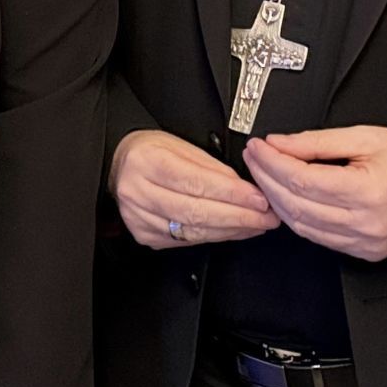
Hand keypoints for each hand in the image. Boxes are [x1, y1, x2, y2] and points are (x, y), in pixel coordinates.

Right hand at [109, 129, 278, 248]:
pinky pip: (186, 241)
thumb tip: (244, 188)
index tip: (259, 198)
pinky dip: (214, 236)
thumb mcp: (181, 145)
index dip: (231, 194)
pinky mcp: (145, 235)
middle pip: (196, 211)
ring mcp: (139, 217)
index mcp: (147, 162)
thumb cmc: (151, 152)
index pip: (196, 182)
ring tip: (256, 225)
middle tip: (266, 217)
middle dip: (238, 216)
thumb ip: (212, 167)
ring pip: (193, 231)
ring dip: (231, 230)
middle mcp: (138, 191)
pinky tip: (232, 231)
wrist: (120, 166)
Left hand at [244, 126, 386, 261]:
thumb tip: (279, 143)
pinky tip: (290, 200)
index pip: (300, 180)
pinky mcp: (366, 253)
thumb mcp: (366, 137)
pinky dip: (299, 219)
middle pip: (295, 206)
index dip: (271, 163)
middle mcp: (365, 224)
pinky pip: (320, 239)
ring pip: (303, 227)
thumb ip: (317, 142)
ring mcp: (365, 243)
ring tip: (266, 176)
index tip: (258, 147)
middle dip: (266, 180)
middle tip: (255, 158)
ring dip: (277, 202)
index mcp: (366, 192)